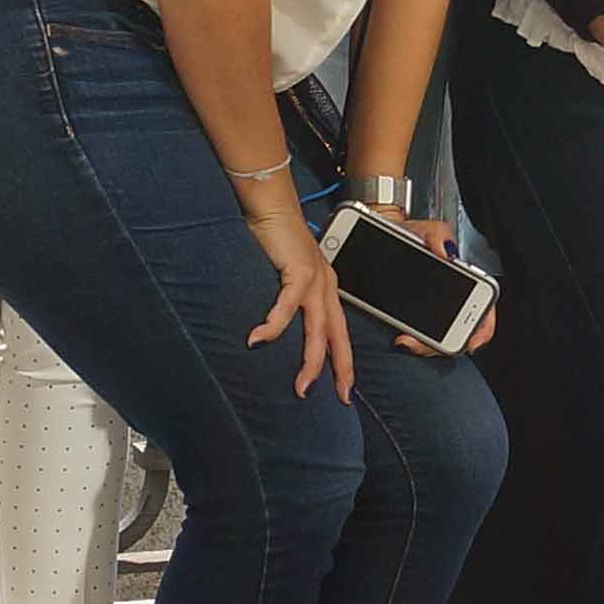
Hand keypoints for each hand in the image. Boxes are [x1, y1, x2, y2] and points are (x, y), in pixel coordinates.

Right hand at [239, 188, 357, 398]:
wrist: (272, 205)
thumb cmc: (276, 238)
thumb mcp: (288, 274)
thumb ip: (288, 298)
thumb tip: (276, 328)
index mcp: (326, 289)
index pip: (339, 332)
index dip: (343, 361)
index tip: (344, 389)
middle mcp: (326, 287)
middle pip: (338, 337)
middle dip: (341, 370)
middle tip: (341, 398)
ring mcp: (315, 279)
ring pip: (318, 330)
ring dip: (310, 361)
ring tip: (301, 387)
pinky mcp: (299, 270)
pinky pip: (288, 305)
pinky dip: (274, 325)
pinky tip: (259, 341)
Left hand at [340, 204, 495, 353]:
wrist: (385, 238)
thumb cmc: (411, 235)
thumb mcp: (426, 229)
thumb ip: (438, 234)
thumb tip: (445, 252)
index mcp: (462, 279)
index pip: (484, 307)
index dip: (483, 327)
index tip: (473, 341)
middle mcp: (450, 298)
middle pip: (456, 333)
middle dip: (440, 344)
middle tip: (422, 341)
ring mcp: (431, 310)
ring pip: (436, 340)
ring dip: (423, 345)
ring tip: (405, 340)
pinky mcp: (411, 317)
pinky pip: (417, 336)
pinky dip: (411, 341)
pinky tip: (400, 336)